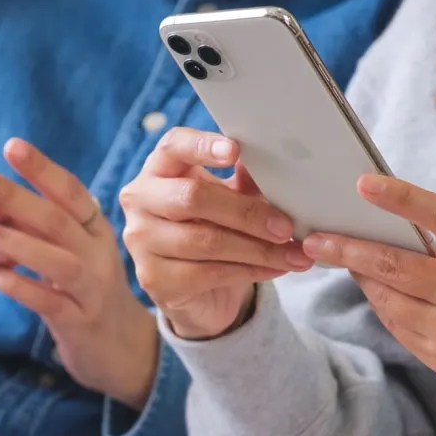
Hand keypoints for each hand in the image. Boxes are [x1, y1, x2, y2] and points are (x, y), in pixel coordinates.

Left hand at [0, 138, 156, 409]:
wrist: (124, 349)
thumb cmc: (88, 292)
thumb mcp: (74, 253)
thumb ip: (42, 228)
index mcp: (97, 230)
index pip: (72, 192)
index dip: (43, 169)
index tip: (11, 146)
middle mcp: (99, 255)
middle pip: (59, 220)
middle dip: (15, 196)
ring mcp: (93, 290)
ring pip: (58, 260)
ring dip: (16, 241)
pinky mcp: (81, 324)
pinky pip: (51, 302)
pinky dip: (21, 287)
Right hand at [120, 127, 312, 340]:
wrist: (199, 288)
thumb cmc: (214, 228)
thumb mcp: (231, 199)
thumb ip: (245, 183)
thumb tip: (272, 168)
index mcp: (160, 168)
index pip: (174, 146)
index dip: (202, 146)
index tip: (235, 151)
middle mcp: (140, 200)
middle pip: (193, 198)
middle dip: (247, 213)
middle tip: (286, 226)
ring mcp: (141, 242)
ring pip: (205, 241)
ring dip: (258, 249)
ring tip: (294, 254)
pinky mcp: (154, 278)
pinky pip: (209, 273)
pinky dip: (251, 271)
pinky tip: (277, 269)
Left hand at [302, 174, 435, 413]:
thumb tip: (388, 229)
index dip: (401, 197)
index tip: (362, 183)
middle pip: (392, 264)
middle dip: (345, 249)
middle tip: (314, 240)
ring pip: (385, 297)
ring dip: (361, 277)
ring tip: (343, 259)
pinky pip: (395, 325)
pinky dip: (382, 305)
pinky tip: (377, 292)